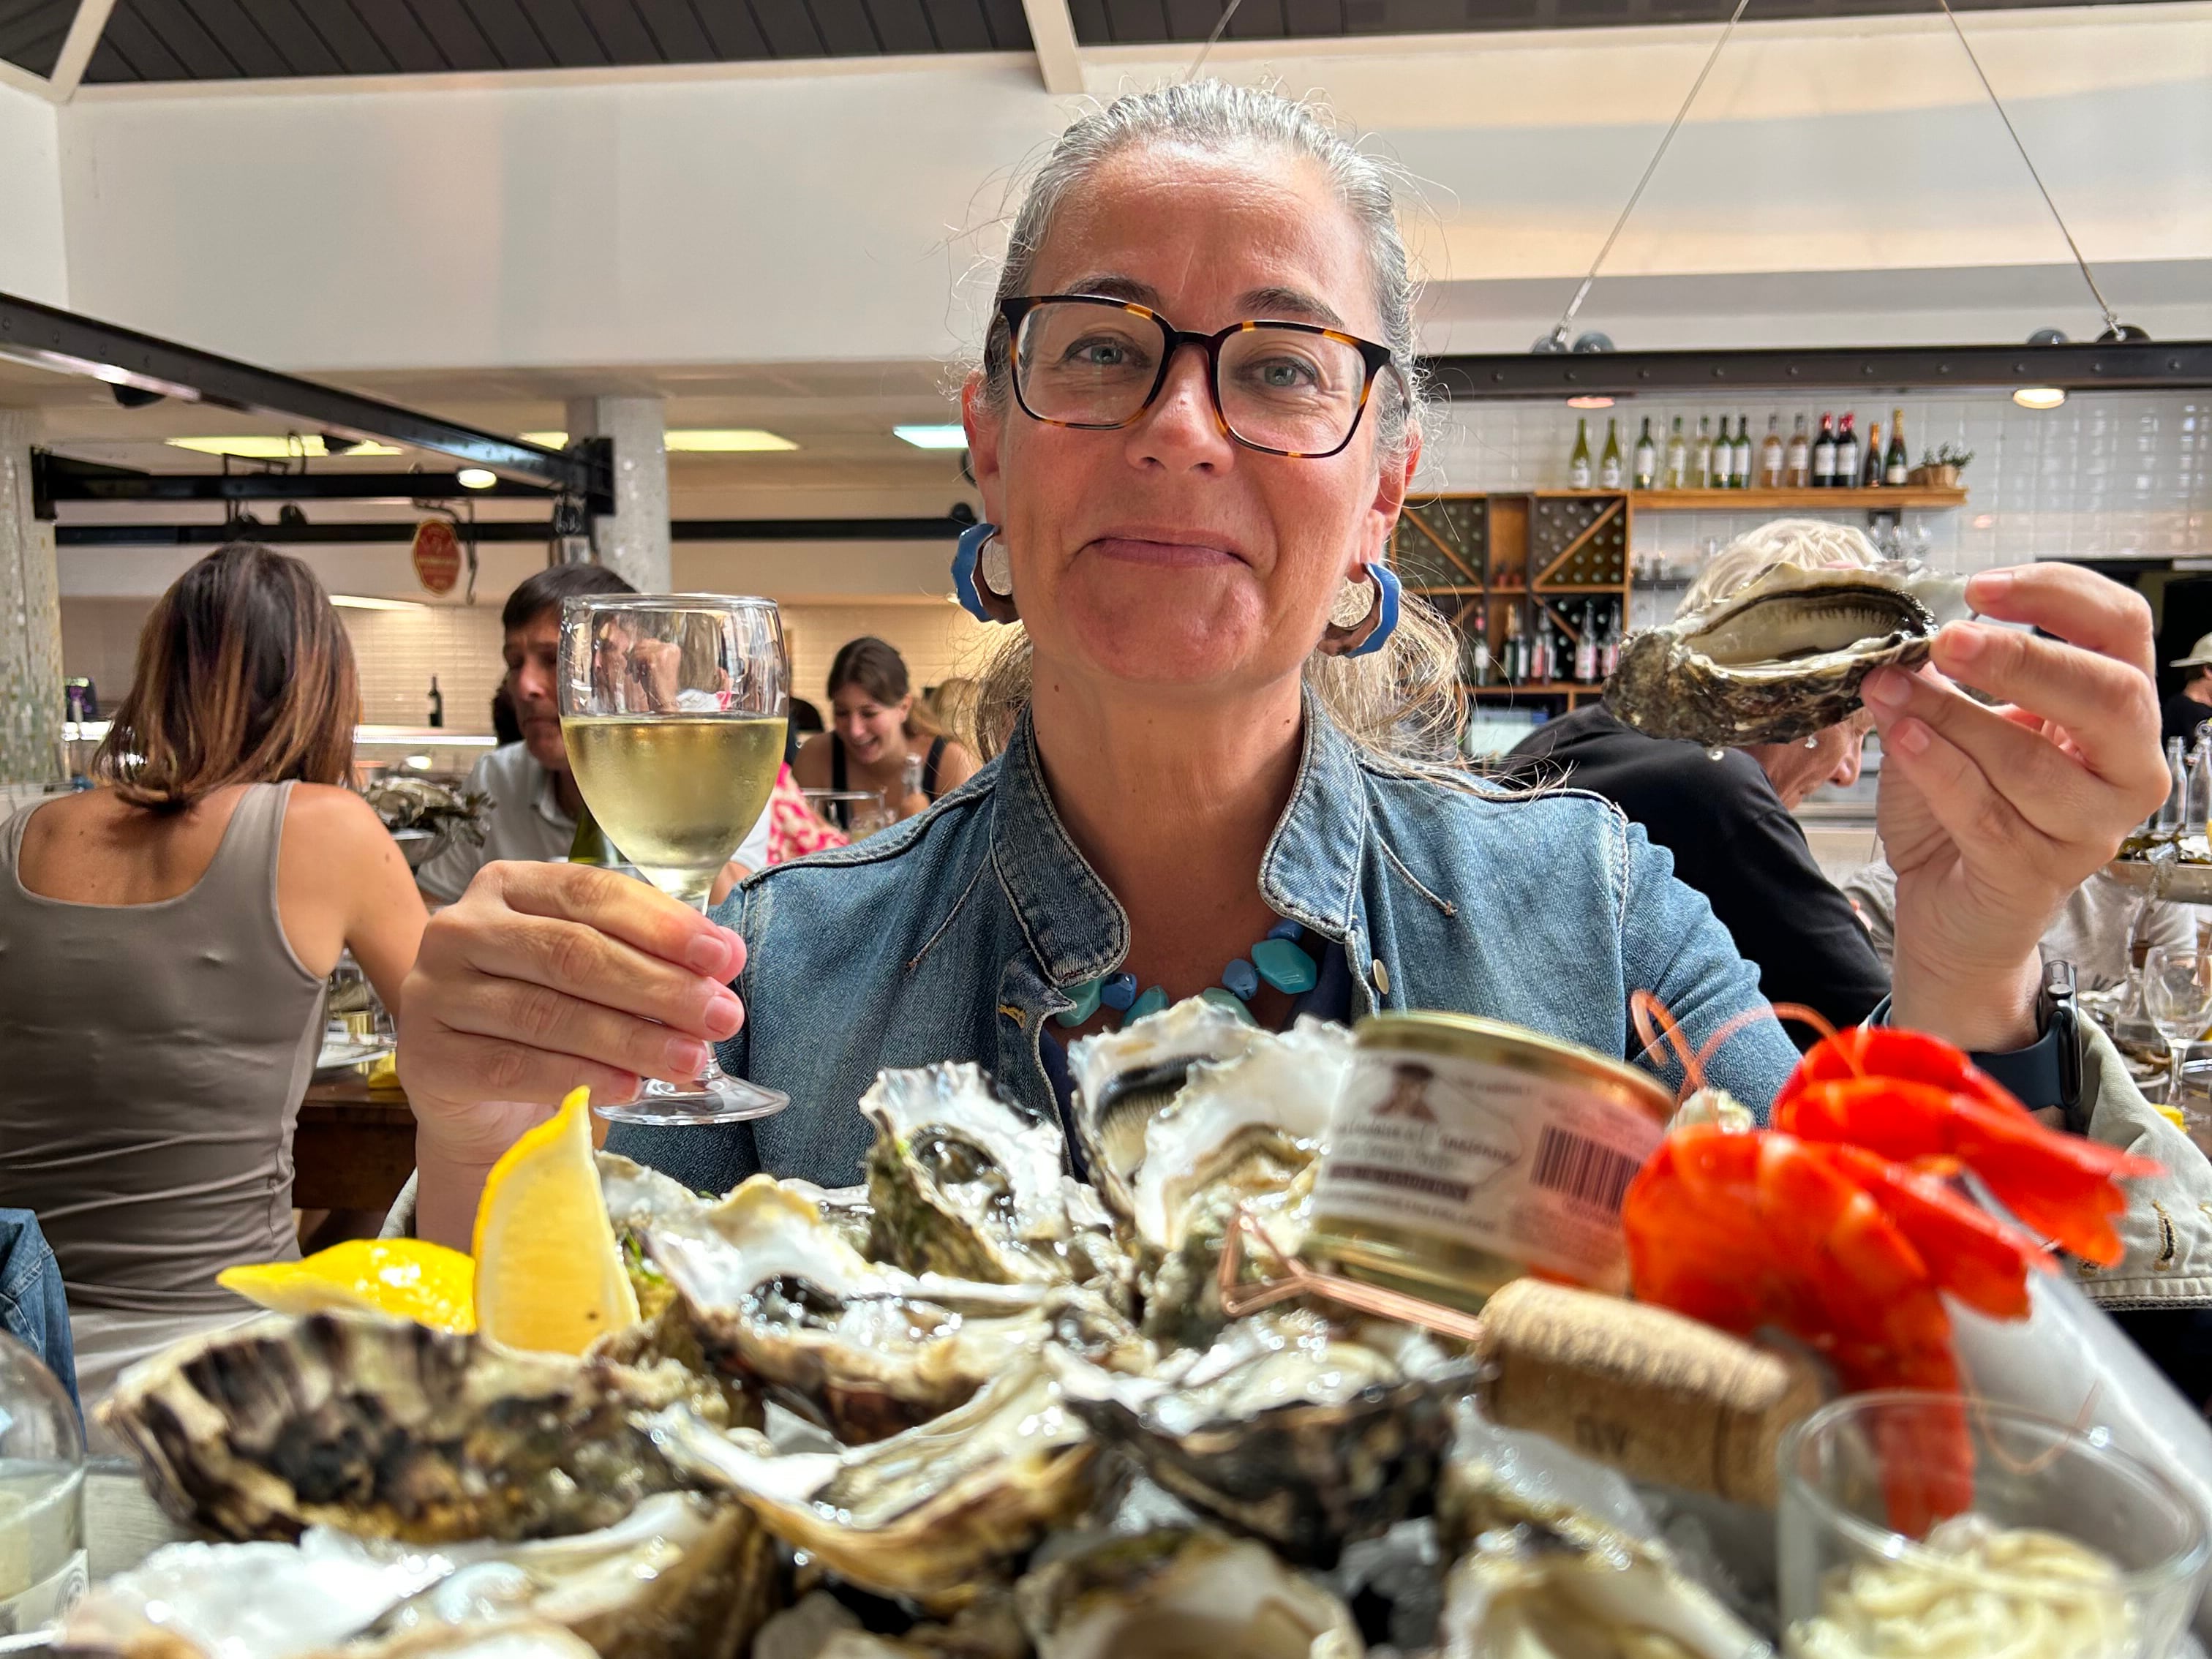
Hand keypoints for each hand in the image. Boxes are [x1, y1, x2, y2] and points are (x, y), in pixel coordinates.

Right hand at [397, 860, 747, 1142]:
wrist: (478, 1100)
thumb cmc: (546, 1021)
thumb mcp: (591, 972)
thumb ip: (646, 954)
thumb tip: (724, 956)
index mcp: (509, 886)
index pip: (591, 893)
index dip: (662, 926)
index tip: (725, 958)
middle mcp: (463, 928)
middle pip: (572, 952)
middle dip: (658, 987)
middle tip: (721, 1016)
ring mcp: (436, 991)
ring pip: (547, 1012)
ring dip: (631, 1039)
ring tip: (689, 1059)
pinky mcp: (429, 1056)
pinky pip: (514, 1066)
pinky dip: (579, 1076)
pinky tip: (630, 1088)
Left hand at [1866, 563, 2165, 1050]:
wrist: (1944, 903)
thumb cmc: (1960, 805)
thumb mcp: (1953, 723)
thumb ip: (1943, 675)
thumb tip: (1899, 620)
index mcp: (2117, 712)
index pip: (2123, 628)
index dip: (2059, 595)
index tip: (1981, 586)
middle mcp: (2125, 768)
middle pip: (2109, 693)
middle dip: (2022, 659)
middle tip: (1947, 638)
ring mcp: (2091, 827)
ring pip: (2032, 759)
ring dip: (1952, 715)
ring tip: (1890, 688)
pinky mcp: (2037, 873)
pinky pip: (1986, 812)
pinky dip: (1938, 767)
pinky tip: (1902, 735)